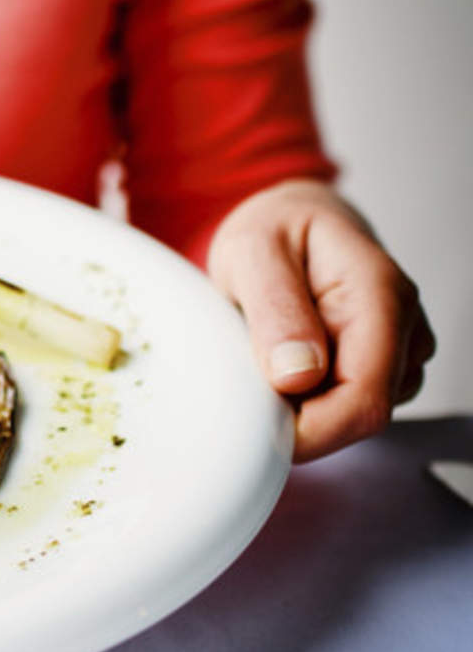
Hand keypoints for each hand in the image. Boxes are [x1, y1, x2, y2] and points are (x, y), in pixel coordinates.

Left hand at [206, 179, 434, 462]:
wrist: (291, 220)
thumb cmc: (272, 230)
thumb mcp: (251, 252)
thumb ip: (275, 309)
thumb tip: (298, 376)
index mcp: (379, 292)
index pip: (365, 397)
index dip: (312, 430)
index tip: (258, 429)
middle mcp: (404, 324)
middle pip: (362, 413)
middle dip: (301, 418)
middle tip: (247, 380)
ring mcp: (401, 348)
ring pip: (355, 414)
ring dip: (304, 406)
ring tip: (267, 352)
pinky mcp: (387, 365)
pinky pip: (348, 405)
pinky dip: (310, 399)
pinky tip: (286, 361)